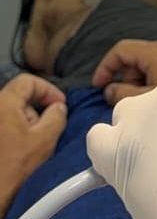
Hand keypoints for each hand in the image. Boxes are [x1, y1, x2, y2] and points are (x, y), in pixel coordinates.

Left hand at [0, 75, 66, 212]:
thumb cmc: (16, 166)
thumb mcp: (46, 138)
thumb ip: (57, 115)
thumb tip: (58, 107)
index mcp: (3, 103)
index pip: (28, 81)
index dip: (48, 90)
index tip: (60, 105)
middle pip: (19, 96)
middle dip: (38, 108)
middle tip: (49, 126)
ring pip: (11, 111)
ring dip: (27, 121)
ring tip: (34, 142)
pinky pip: (4, 123)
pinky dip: (15, 130)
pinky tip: (21, 148)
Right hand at [92, 39, 156, 104]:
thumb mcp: (145, 101)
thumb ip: (121, 94)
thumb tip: (110, 90)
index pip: (123, 50)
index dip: (106, 66)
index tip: (99, 86)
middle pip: (138, 56)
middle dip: (127, 77)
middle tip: (126, 100)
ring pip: (153, 62)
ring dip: (143, 80)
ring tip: (147, 103)